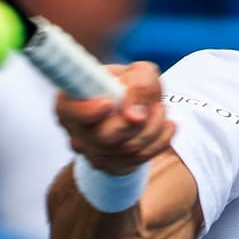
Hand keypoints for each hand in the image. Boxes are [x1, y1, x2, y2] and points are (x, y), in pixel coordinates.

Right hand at [54, 62, 174, 175]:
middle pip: (104, 136)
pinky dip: (160, 140)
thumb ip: (139, 83)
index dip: (88, 111)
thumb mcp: (138, 73)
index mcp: (71, 100)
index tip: (108, 103)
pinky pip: (140, 158)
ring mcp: (90, 150)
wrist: (134, 111)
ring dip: (154, 127)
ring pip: (127, 148)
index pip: (70, 111)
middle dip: (139, 121)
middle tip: (158, 105)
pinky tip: (168, 125)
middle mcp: (75, 129)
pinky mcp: (108, 165)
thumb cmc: (129, 86)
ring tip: (162, 109)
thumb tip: (134, 114)